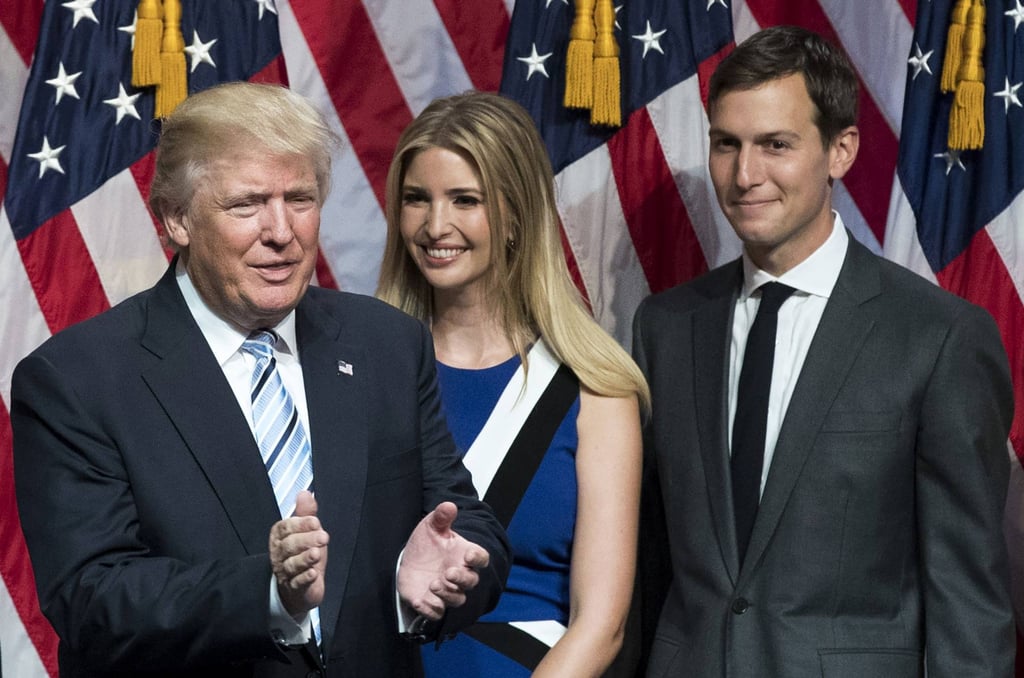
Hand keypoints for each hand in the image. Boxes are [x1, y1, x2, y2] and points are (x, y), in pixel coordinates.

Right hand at [269, 490, 328, 618]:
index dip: (300, 524)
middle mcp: (279, 555)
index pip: (285, 528)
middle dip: (306, 540)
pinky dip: (305, 578)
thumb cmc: (302, 554)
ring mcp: (285, 572)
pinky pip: (297, 583)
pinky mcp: (294, 588)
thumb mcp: (307, 532)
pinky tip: (314, 573)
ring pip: (291, 565)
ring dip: (304, 559)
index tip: (316, 522)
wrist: (299, 587)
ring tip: (317, 554)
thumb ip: (306, 513)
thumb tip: (305, 493)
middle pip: (288, 546)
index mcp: (280, 538)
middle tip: (324, 537)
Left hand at [397, 501, 489, 619]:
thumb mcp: (432, 526)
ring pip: (457, 599)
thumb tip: (449, 506)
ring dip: (447, 594)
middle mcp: (459, 575)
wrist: (409, 561)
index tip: (469, 554)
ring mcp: (447, 591)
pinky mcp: (431, 603)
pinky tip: (421, 600)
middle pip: (471, 582)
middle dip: (461, 579)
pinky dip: (431, 609)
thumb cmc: (427, 544)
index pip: (480, 558)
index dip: (478, 558)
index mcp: (464, 555)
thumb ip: (441, 517)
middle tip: (448, 573)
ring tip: (434, 584)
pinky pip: (437, 613)